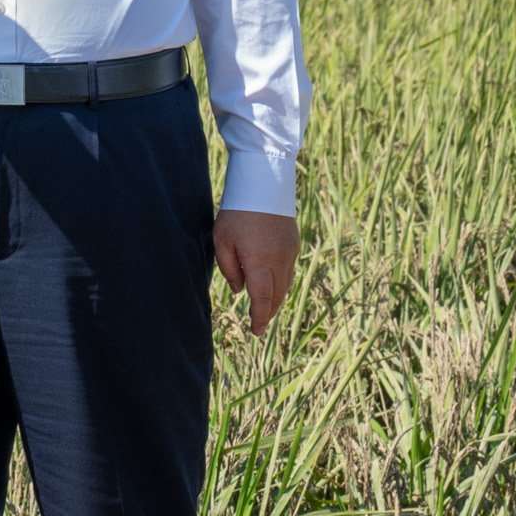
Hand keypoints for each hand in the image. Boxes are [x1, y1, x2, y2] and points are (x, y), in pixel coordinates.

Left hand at [213, 210, 298, 334]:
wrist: (263, 184)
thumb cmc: (236, 213)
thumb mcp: (222, 242)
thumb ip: (229, 270)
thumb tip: (240, 290)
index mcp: (259, 262)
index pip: (262, 300)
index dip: (260, 318)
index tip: (256, 331)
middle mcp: (279, 261)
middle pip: (277, 296)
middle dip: (268, 312)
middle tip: (258, 323)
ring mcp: (289, 252)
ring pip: (286, 285)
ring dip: (276, 299)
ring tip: (265, 307)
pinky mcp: (294, 243)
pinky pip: (289, 271)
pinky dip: (281, 282)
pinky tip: (272, 283)